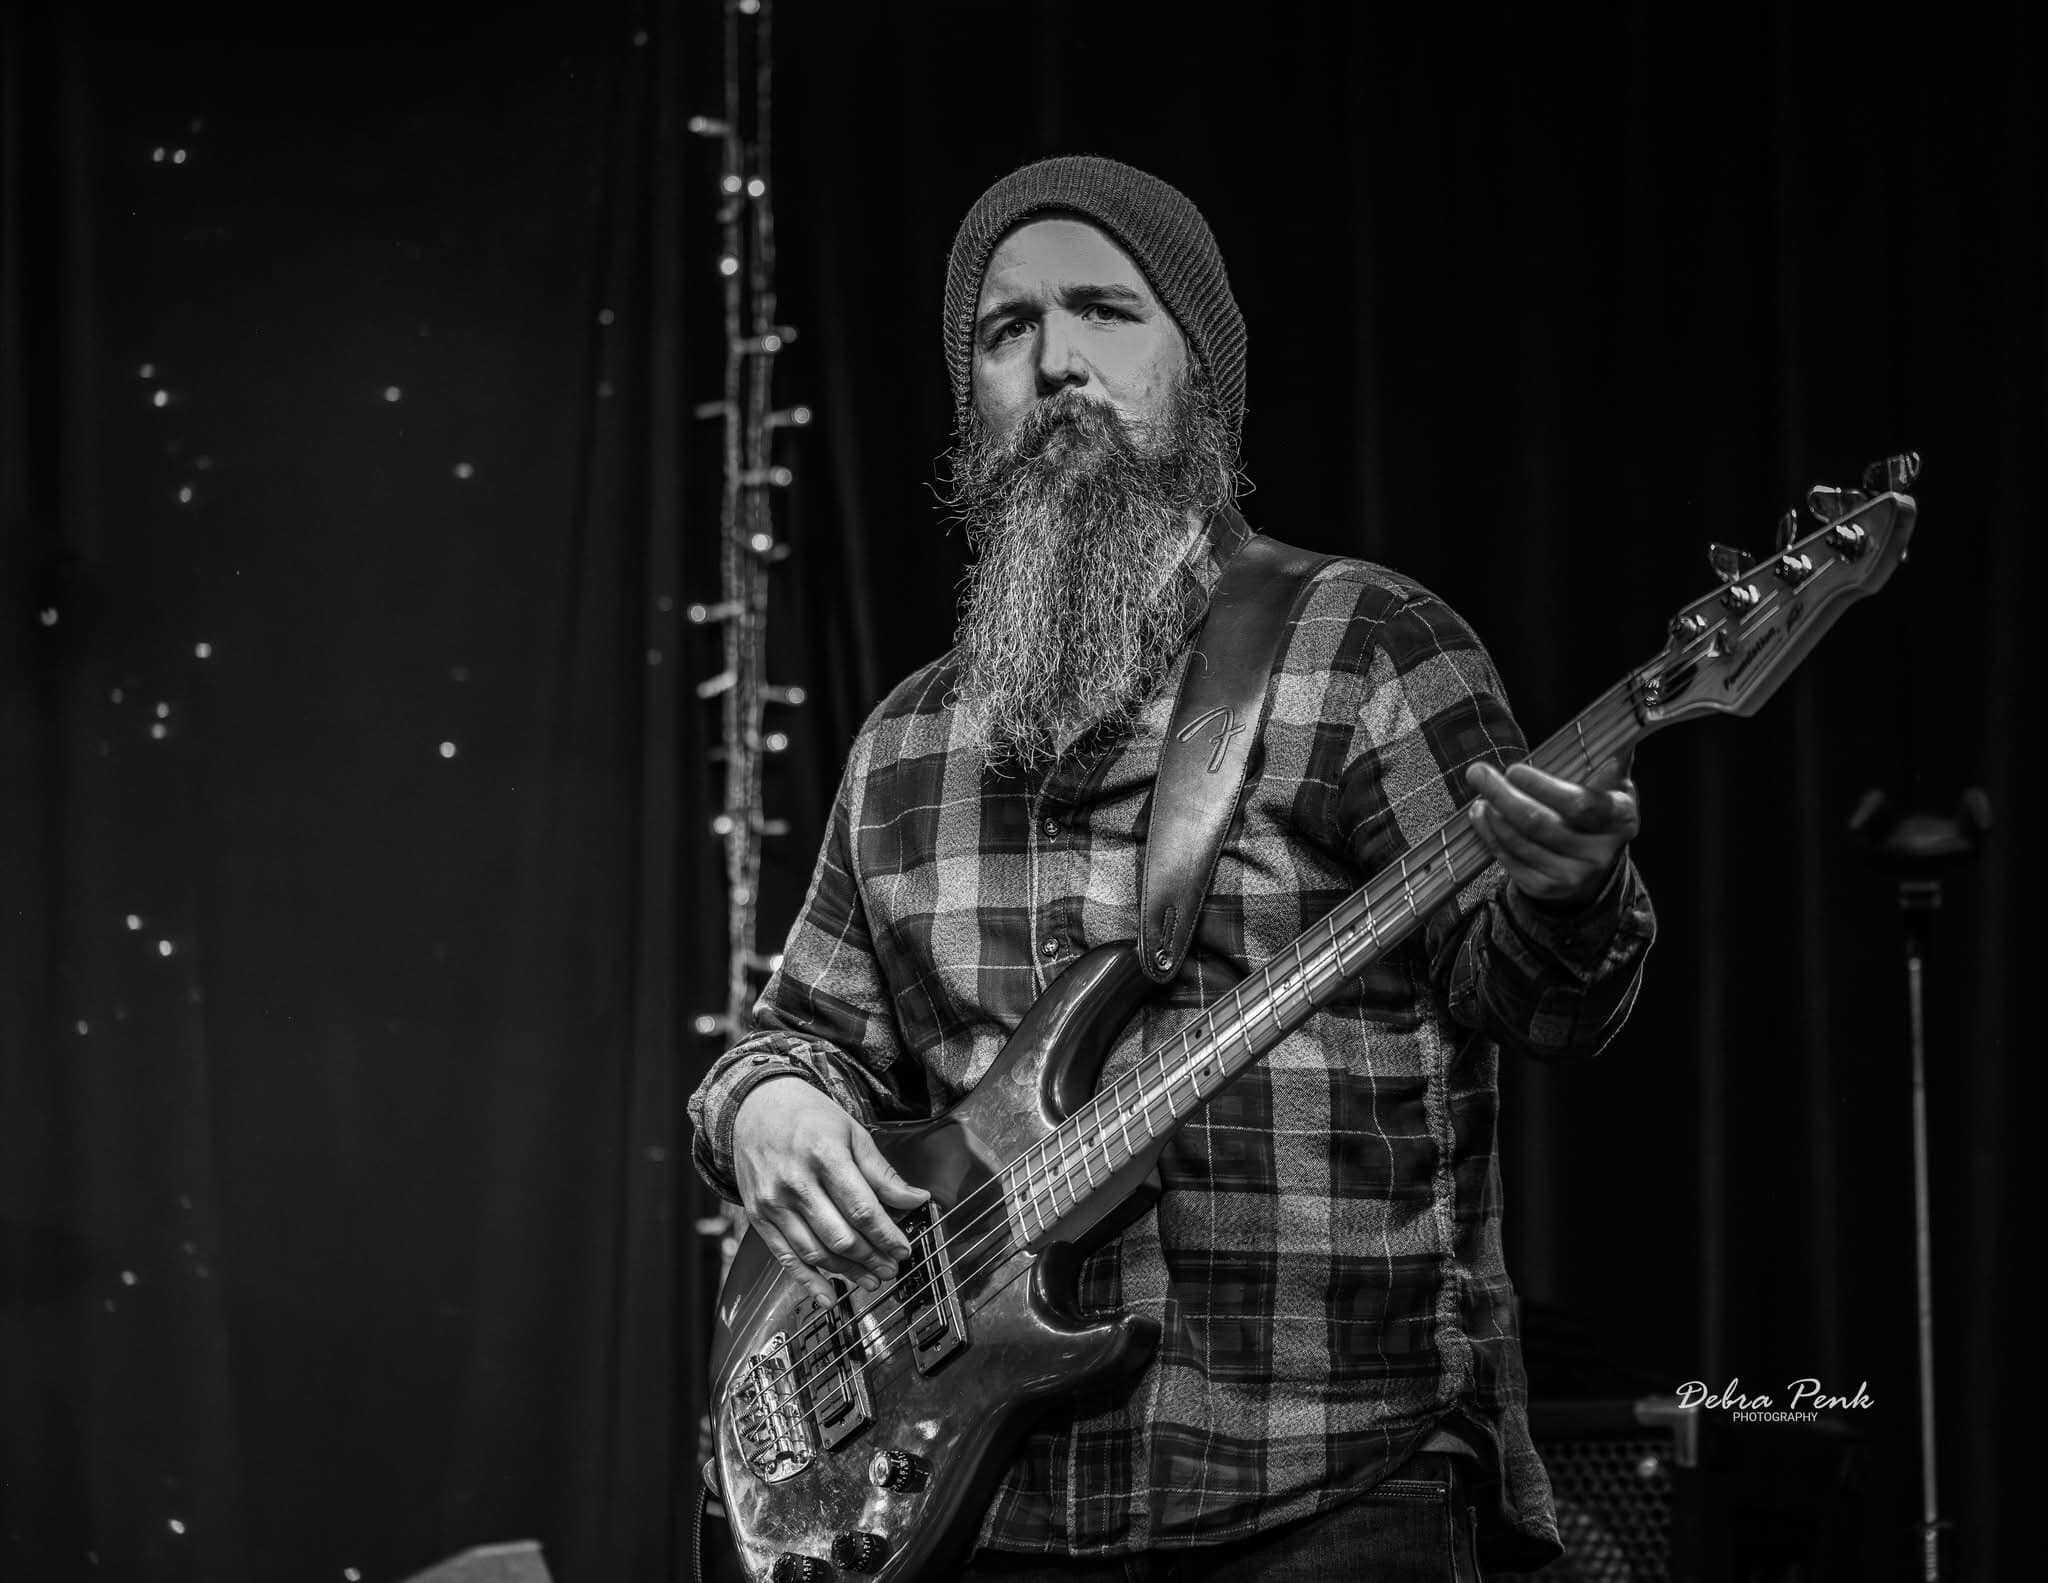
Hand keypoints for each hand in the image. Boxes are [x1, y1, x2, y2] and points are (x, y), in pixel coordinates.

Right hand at [733, 1076, 929, 1303]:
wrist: (755, 1107)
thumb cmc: (808, 1117)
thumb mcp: (852, 1132)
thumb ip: (882, 1172)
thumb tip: (916, 1200)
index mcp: (824, 1155)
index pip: (862, 1208)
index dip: (887, 1235)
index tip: (904, 1249)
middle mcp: (795, 1181)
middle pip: (840, 1236)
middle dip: (871, 1258)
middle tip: (891, 1268)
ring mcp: (773, 1202)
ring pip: (815, 1252)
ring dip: (846, 1272)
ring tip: (870, 1279)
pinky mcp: (758, 1217)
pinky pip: (785, 1257)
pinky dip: (808, 1281)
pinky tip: (828, 1294)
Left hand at [1464, 755, 1638, 907]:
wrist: (1593, 865)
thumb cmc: (1597, 811)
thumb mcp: (1612, 786)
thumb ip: (1609, 756)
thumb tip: (1617, 716)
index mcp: (1621, 818)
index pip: (1580, 804)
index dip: (1543, 787)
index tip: (1513, 769)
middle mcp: (1601, 852)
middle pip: (1542, 824)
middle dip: (1503, 796)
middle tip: (1478, 773)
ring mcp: (1574, 875)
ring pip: (1521, 842)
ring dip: (1492, 815)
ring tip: (1481, 794)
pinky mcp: (1547, 889)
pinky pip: (1510, 860)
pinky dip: (1490, 836)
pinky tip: (1482, 816)